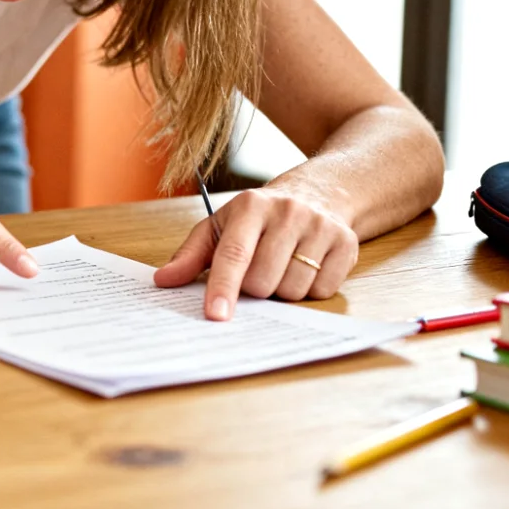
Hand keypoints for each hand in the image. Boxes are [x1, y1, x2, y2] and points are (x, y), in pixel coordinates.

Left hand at [151, 185, 357, 320]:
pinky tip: (305, 269)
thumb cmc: (259, 218)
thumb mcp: (220, 227)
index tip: (215, 315)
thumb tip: (162, 280)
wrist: (317, 194)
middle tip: (257, 274)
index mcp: (249, 207)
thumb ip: (190, 255)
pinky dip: (310, 291)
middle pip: (264, 280)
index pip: (233, 254)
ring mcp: (320, 226)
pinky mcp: (346, 243)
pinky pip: (323, 291)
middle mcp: (287, 212)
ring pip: (293, 289)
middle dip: (255, 290)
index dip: (223, 288)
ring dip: (282, 291)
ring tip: (281, 268)